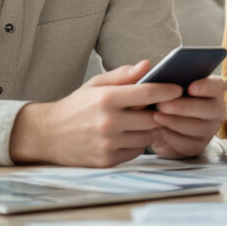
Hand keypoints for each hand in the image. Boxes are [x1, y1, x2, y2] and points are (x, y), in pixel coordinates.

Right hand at [9, 60, 181, 166]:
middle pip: (153, 118)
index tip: (179, 88)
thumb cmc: (76, 106)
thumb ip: (123, 75)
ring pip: (148, 137)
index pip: (147, 93)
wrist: (47, 135)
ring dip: (151, 129)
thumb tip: (148, 65)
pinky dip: (138, 143)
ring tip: (147, 120)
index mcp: (106, 99)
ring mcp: (108, 144)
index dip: (167, 90)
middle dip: (161, 112)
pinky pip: (136, 151)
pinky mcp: (108, 160)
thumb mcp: (95, 84)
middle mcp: (108, 122)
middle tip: (165, 106)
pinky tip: (131, 134)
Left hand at [149, 75, 225, 157]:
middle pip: (209, 109)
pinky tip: (157, 131)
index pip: (218, 86)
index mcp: (210, 90)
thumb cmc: (157, 99)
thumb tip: (144, 65)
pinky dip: (170, 138)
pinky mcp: (196, 146)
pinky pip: (186, 144)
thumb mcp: (151, 84)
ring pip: (196, 128)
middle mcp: (214, 110)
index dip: (206, 86)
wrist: (151, 125)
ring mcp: (207, 130)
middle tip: (162, 105)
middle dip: (184, 107)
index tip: (190, 87)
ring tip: (155, 117)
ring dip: (175, 122)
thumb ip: (147, 73)